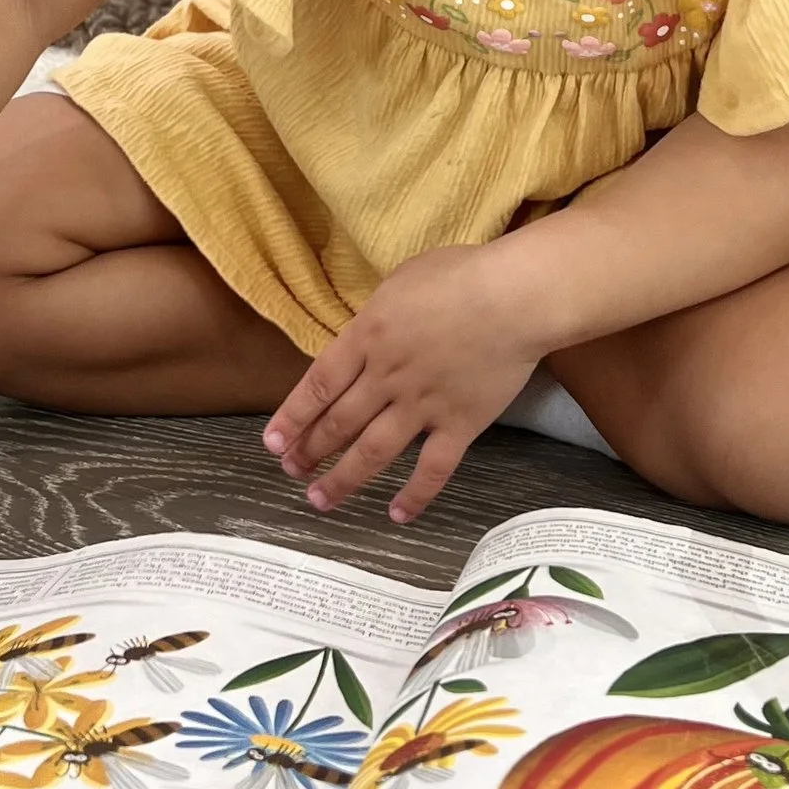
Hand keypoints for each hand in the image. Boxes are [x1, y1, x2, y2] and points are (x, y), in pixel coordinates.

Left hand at [263, 246, 542, 525]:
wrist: (515, 297)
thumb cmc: (463, 274)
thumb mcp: (402, 280)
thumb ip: (378, 314)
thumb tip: (366, 334)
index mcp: (368, 337)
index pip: (318, 384)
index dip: (292, 417)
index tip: (273, 444)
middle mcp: (386, 377)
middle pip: (338, 422)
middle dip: (310, 452)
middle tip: (292, 473)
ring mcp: (422, 405)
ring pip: (373, 451)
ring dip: (343, 479)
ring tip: (321, 500)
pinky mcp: (460, 424)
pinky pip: (433, 468)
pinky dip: (415, 495)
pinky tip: (396, 514)